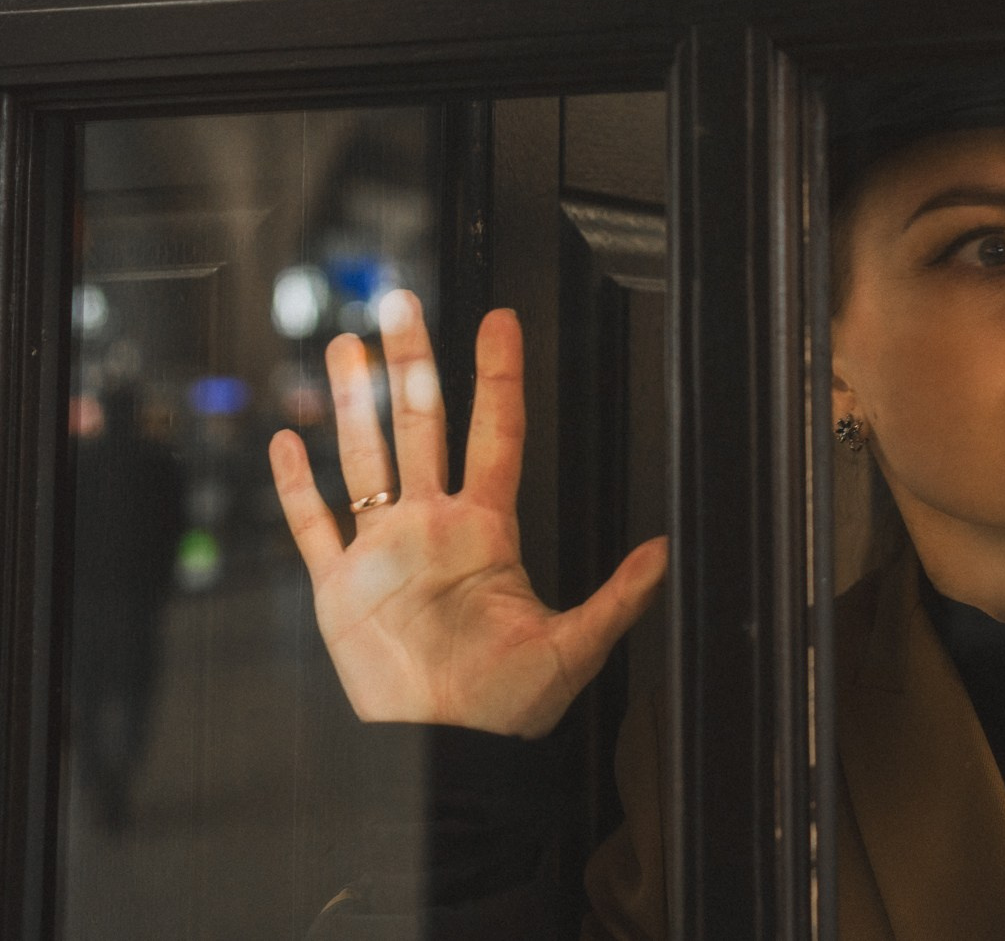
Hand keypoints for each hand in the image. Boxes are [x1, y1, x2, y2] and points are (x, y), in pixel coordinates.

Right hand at [267, 292, 668, 738]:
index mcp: (487, 530)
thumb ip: (619, 597)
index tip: (500, 322)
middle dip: (410, 364)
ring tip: (344, 347)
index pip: (495, 433)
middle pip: (419, 426)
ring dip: (352, 403)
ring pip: (365, 459)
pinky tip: (288, 442)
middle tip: (401, 303)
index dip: (498, 377)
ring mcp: (383, 551)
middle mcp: (433, 526)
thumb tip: (664, 551)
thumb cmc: (508, 706)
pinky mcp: (340, 589)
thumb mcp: (575, 647)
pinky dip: (296, 486)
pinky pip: (313, 527)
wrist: (448, 752)